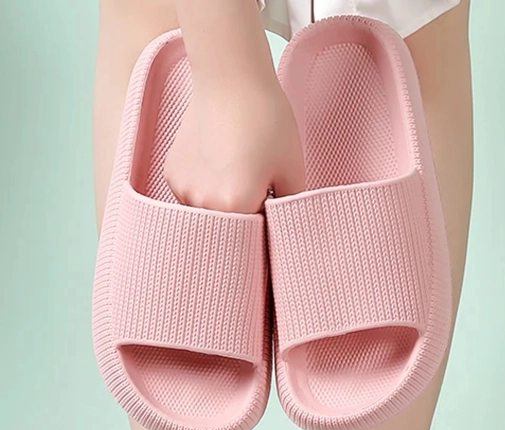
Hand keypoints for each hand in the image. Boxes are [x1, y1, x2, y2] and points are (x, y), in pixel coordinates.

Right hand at [163, 82, 304, 213]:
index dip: (263, 220)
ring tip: (234, 170)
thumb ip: (290, 208)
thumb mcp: (293, 169)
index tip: (269, 203)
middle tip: (253, 182)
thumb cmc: (267, 121)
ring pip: (208, 213)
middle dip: (242, 213)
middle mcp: (204, 203)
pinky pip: (191, 195)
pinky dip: (204, 189)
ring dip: (221, 204)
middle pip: (228, 227)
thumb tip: (283, 225)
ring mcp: (183, 189)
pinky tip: (216, 163)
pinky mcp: (172, 174)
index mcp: (237, 205)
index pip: (252, 233)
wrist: (230, 81)